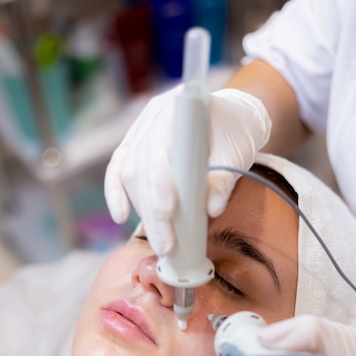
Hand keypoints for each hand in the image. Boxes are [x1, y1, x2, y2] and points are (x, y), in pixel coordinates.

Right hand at [104, 86, 270, 255]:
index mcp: (179, 109)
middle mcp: (153, 116)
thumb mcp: (238, 153)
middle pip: (141, 167)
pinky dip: (118, 195)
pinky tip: (122, 217)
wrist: (230, 117)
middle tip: (166, 246)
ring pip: (129, 172)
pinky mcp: (134, 145)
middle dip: (152, 212)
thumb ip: (224, 180)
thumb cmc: (235, 133)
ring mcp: (141, 129)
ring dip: (141, 210)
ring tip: (159, 239)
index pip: (159, 150)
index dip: (160, 184)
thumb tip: (212, 209)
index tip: (168, 215)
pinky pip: (118, 169)